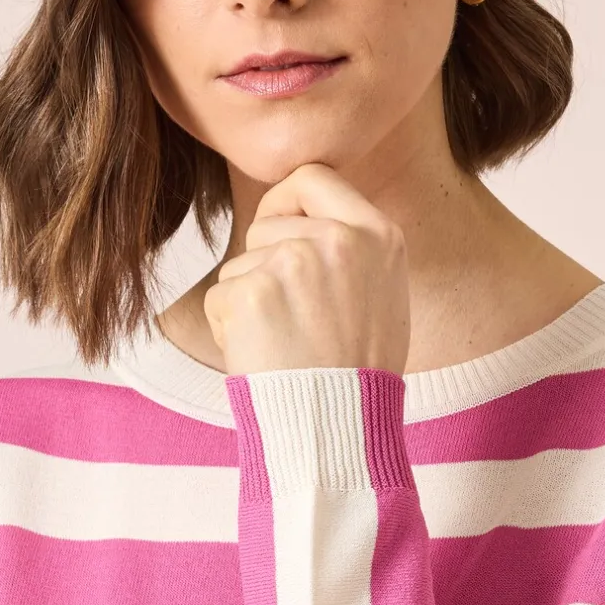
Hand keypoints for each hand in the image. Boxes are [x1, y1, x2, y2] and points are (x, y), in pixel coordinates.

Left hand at [203, 163, 410, 377]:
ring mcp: (293, 263)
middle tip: (293, 319)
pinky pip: (221, 298)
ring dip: (248, 301)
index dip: (285, 199)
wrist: (339, 427)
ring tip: (284, 345)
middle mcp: (337, 239)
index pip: (313, 176)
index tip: (278, 228)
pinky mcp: (251, 293)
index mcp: (377, 234)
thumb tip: (307, 218)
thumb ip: (353, 249)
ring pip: (240, 264)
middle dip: (263, 265)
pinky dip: (229, 329)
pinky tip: (263, 357)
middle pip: (266, 223)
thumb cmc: (360, 372)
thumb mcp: (384, 293)